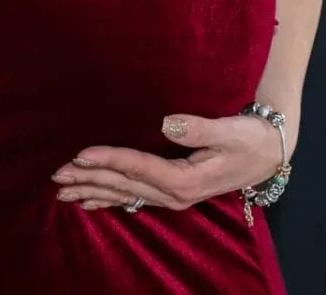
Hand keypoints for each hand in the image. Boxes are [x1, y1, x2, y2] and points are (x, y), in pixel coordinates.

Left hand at [50, 113, 284, 211]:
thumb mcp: (230, 130)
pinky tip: (88, 202)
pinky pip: (133, 199)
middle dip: (89, 179)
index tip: (80, 154)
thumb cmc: (250, 138)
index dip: (108, 159)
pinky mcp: (171, 193)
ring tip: (62, 190)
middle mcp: (174, 194)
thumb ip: (199, 127)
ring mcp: (171, 197)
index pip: (138, 168)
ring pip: (124, 195)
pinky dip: (108, 199)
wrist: (269, 154)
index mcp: (185, 180)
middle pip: (124, 185)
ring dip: (92, 191)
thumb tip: (167, 122)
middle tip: (57, 175)